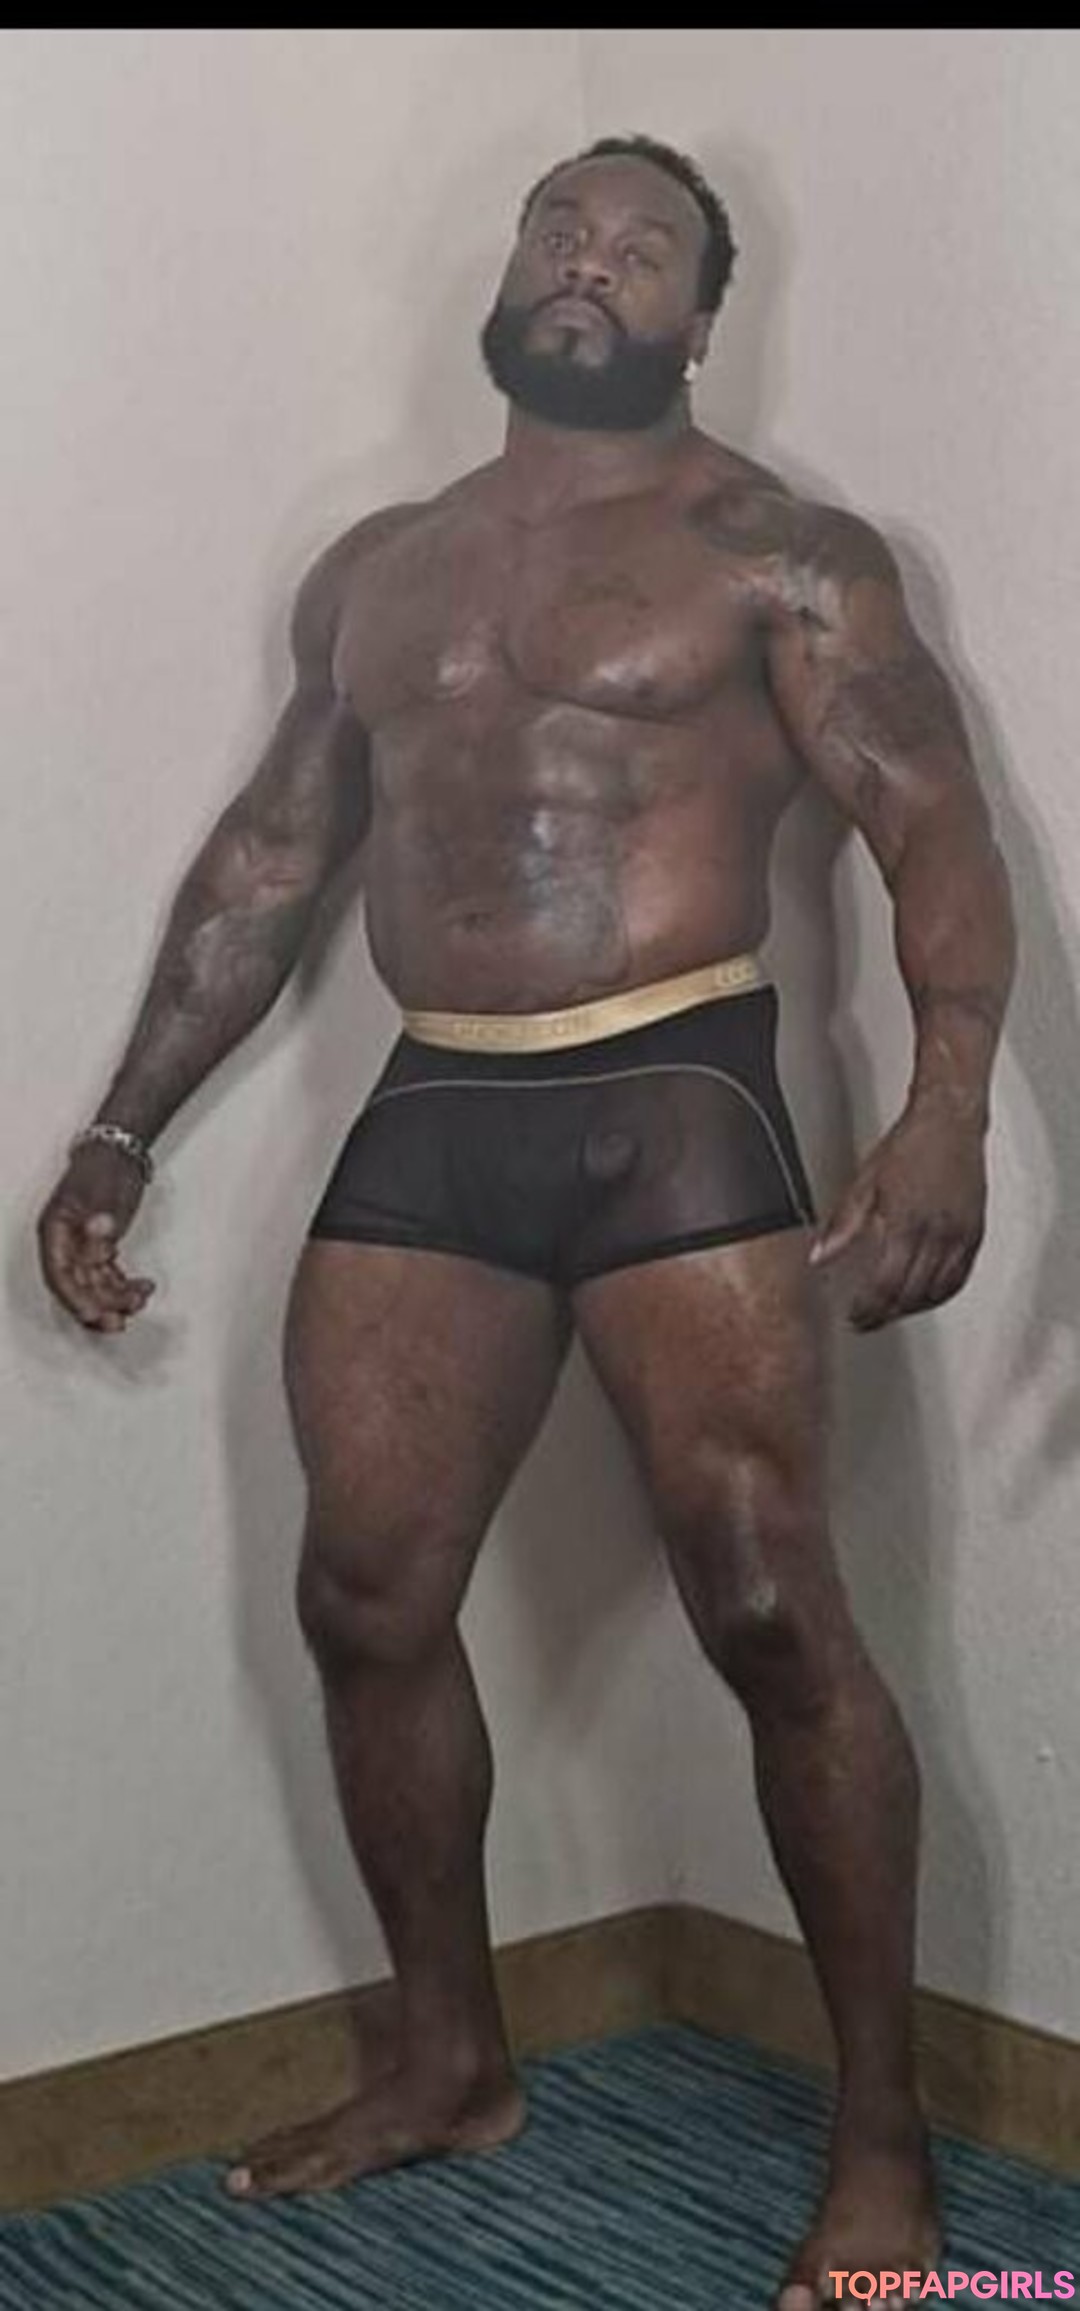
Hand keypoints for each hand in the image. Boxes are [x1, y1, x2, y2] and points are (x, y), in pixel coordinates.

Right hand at [37, 1144, 155, 1333]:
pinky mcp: (99, 1249)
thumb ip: (99, 1223)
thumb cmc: (103, 1169)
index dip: (74, 1298)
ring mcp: (81, 1248)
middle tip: (118, 1322)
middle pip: (75, 1286)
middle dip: (98, 1306)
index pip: (59, 1274)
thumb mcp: (100, 1196)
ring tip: (139, 1300)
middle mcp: (64, 1244)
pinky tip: (142, 1289)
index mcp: (55, 1231)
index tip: (92, 1314)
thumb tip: (100, 1239)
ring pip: (93, 1285)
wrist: (119, 1154)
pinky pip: (107, 1277)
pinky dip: (123, 1286)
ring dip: (115, 1298)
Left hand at [809, 1098, 986, 1330]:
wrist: (949, 1121)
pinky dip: (941, 1294)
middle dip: (886, 1314)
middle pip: (911, 1294)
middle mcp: (937, 1232)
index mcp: (905, 1222)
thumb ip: (844, 1225)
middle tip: (868, 1320)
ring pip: (938, 1291)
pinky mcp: (975, 1232)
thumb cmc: (910, 1144)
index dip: (868, 1309)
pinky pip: (960, 1277)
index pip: (885, 1284)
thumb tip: (820, 1255)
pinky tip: (925, 1295)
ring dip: (913, 1308)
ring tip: (892, 1311)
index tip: (855, 1317)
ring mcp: (960, 1234)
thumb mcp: (866, 1182)